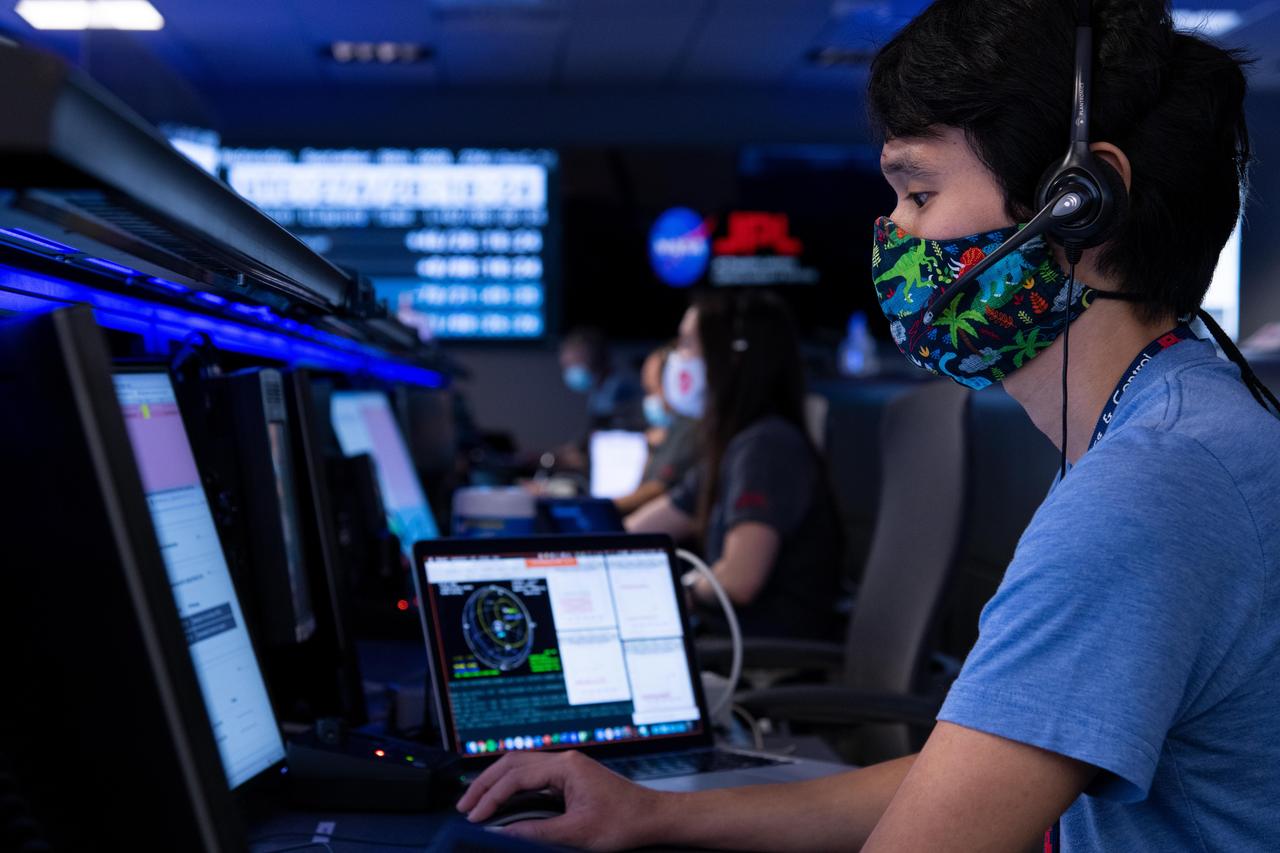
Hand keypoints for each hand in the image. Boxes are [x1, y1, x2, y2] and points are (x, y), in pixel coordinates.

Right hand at [456, 751, 671, 850]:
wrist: (652, 817)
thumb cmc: (624, 821)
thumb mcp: (576, 833)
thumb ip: (536, 832)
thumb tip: (503, 832)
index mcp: (566, 766)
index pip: (516, 776)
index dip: (491, 797)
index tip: (475, 816)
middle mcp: (565, 761)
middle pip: (513, 763)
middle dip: (485, 783)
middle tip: (465, 806)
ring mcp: (567, 767)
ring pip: (520, 766)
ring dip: (496, 783)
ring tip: (476, 802)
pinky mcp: (570, 777)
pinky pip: (532, 775)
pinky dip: (512, 786)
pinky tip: (502, 799)